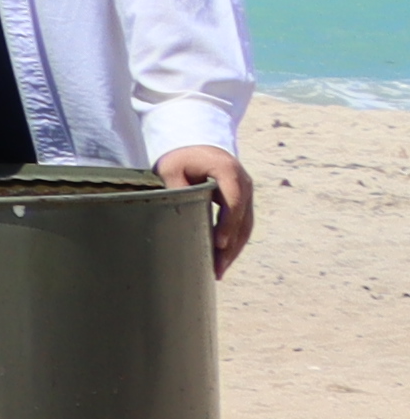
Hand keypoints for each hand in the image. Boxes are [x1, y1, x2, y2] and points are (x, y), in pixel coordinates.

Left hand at [166, 139, 257, 278]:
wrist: (196, 146)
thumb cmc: (180, 158)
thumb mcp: (171, 168)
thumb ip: (176, 187)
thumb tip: (177, 215)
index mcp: (228, 171)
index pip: (233, 201)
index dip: (227, 224)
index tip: (219, 243)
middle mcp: (243, 183)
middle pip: (242, 219)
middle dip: (230, 245)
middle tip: (217, 268)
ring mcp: (247, 193)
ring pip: (245, 226)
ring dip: (234, 250)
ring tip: (219, 272)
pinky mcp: (243, 203)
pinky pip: (242, 226)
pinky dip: (233, 244)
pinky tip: (222, 261)